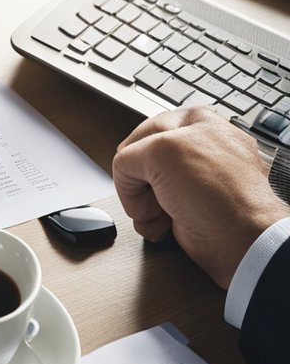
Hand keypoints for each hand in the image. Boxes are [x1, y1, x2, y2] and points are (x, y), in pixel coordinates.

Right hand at [113, 107, 289, 288]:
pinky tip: (165, 223)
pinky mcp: (188, 205)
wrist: (237, 240)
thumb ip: (129, 156)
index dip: (134, 156)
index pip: (140, 134)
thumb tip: (127, 176)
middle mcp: (194, 149)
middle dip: (138, 184)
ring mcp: (192, 180)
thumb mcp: (159, 152)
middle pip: (139, 164)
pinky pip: (151, 210)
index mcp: (195, 122)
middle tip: (153, 191)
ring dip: (143, 207)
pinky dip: (150, 221)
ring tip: (163, 211)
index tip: (140, 170)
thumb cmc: (217, 194)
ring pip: (141, 189)